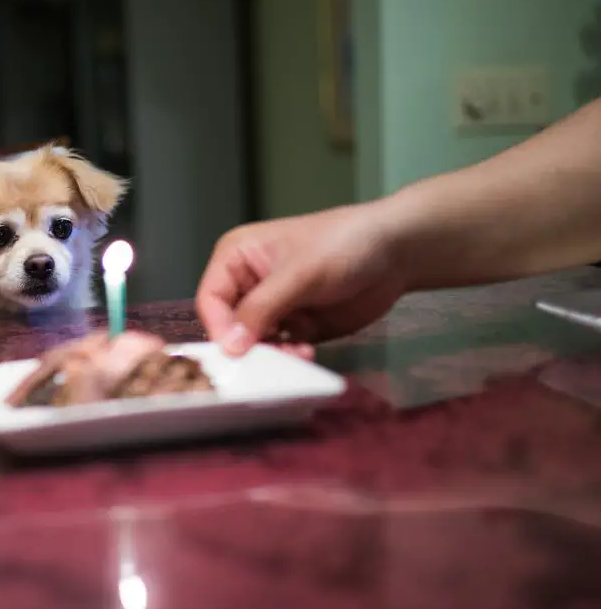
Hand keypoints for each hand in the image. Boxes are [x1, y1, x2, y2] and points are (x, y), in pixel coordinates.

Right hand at [195, 202, 407, 356]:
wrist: (396, 252)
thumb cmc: (342, 245)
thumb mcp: (298, 274)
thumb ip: (261, 308)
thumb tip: (229, 345)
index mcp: (236, 258)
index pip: (211, 299)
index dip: (219, 327)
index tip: (236, 352)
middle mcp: (247, 284)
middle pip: (228, 325)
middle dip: (246, 346)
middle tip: (267, 362)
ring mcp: (272, 307)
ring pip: (253, 343)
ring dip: (270, 355)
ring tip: (296, 354)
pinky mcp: (295, 326)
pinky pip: (279, 350)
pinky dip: (288, 357)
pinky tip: (306, 353)